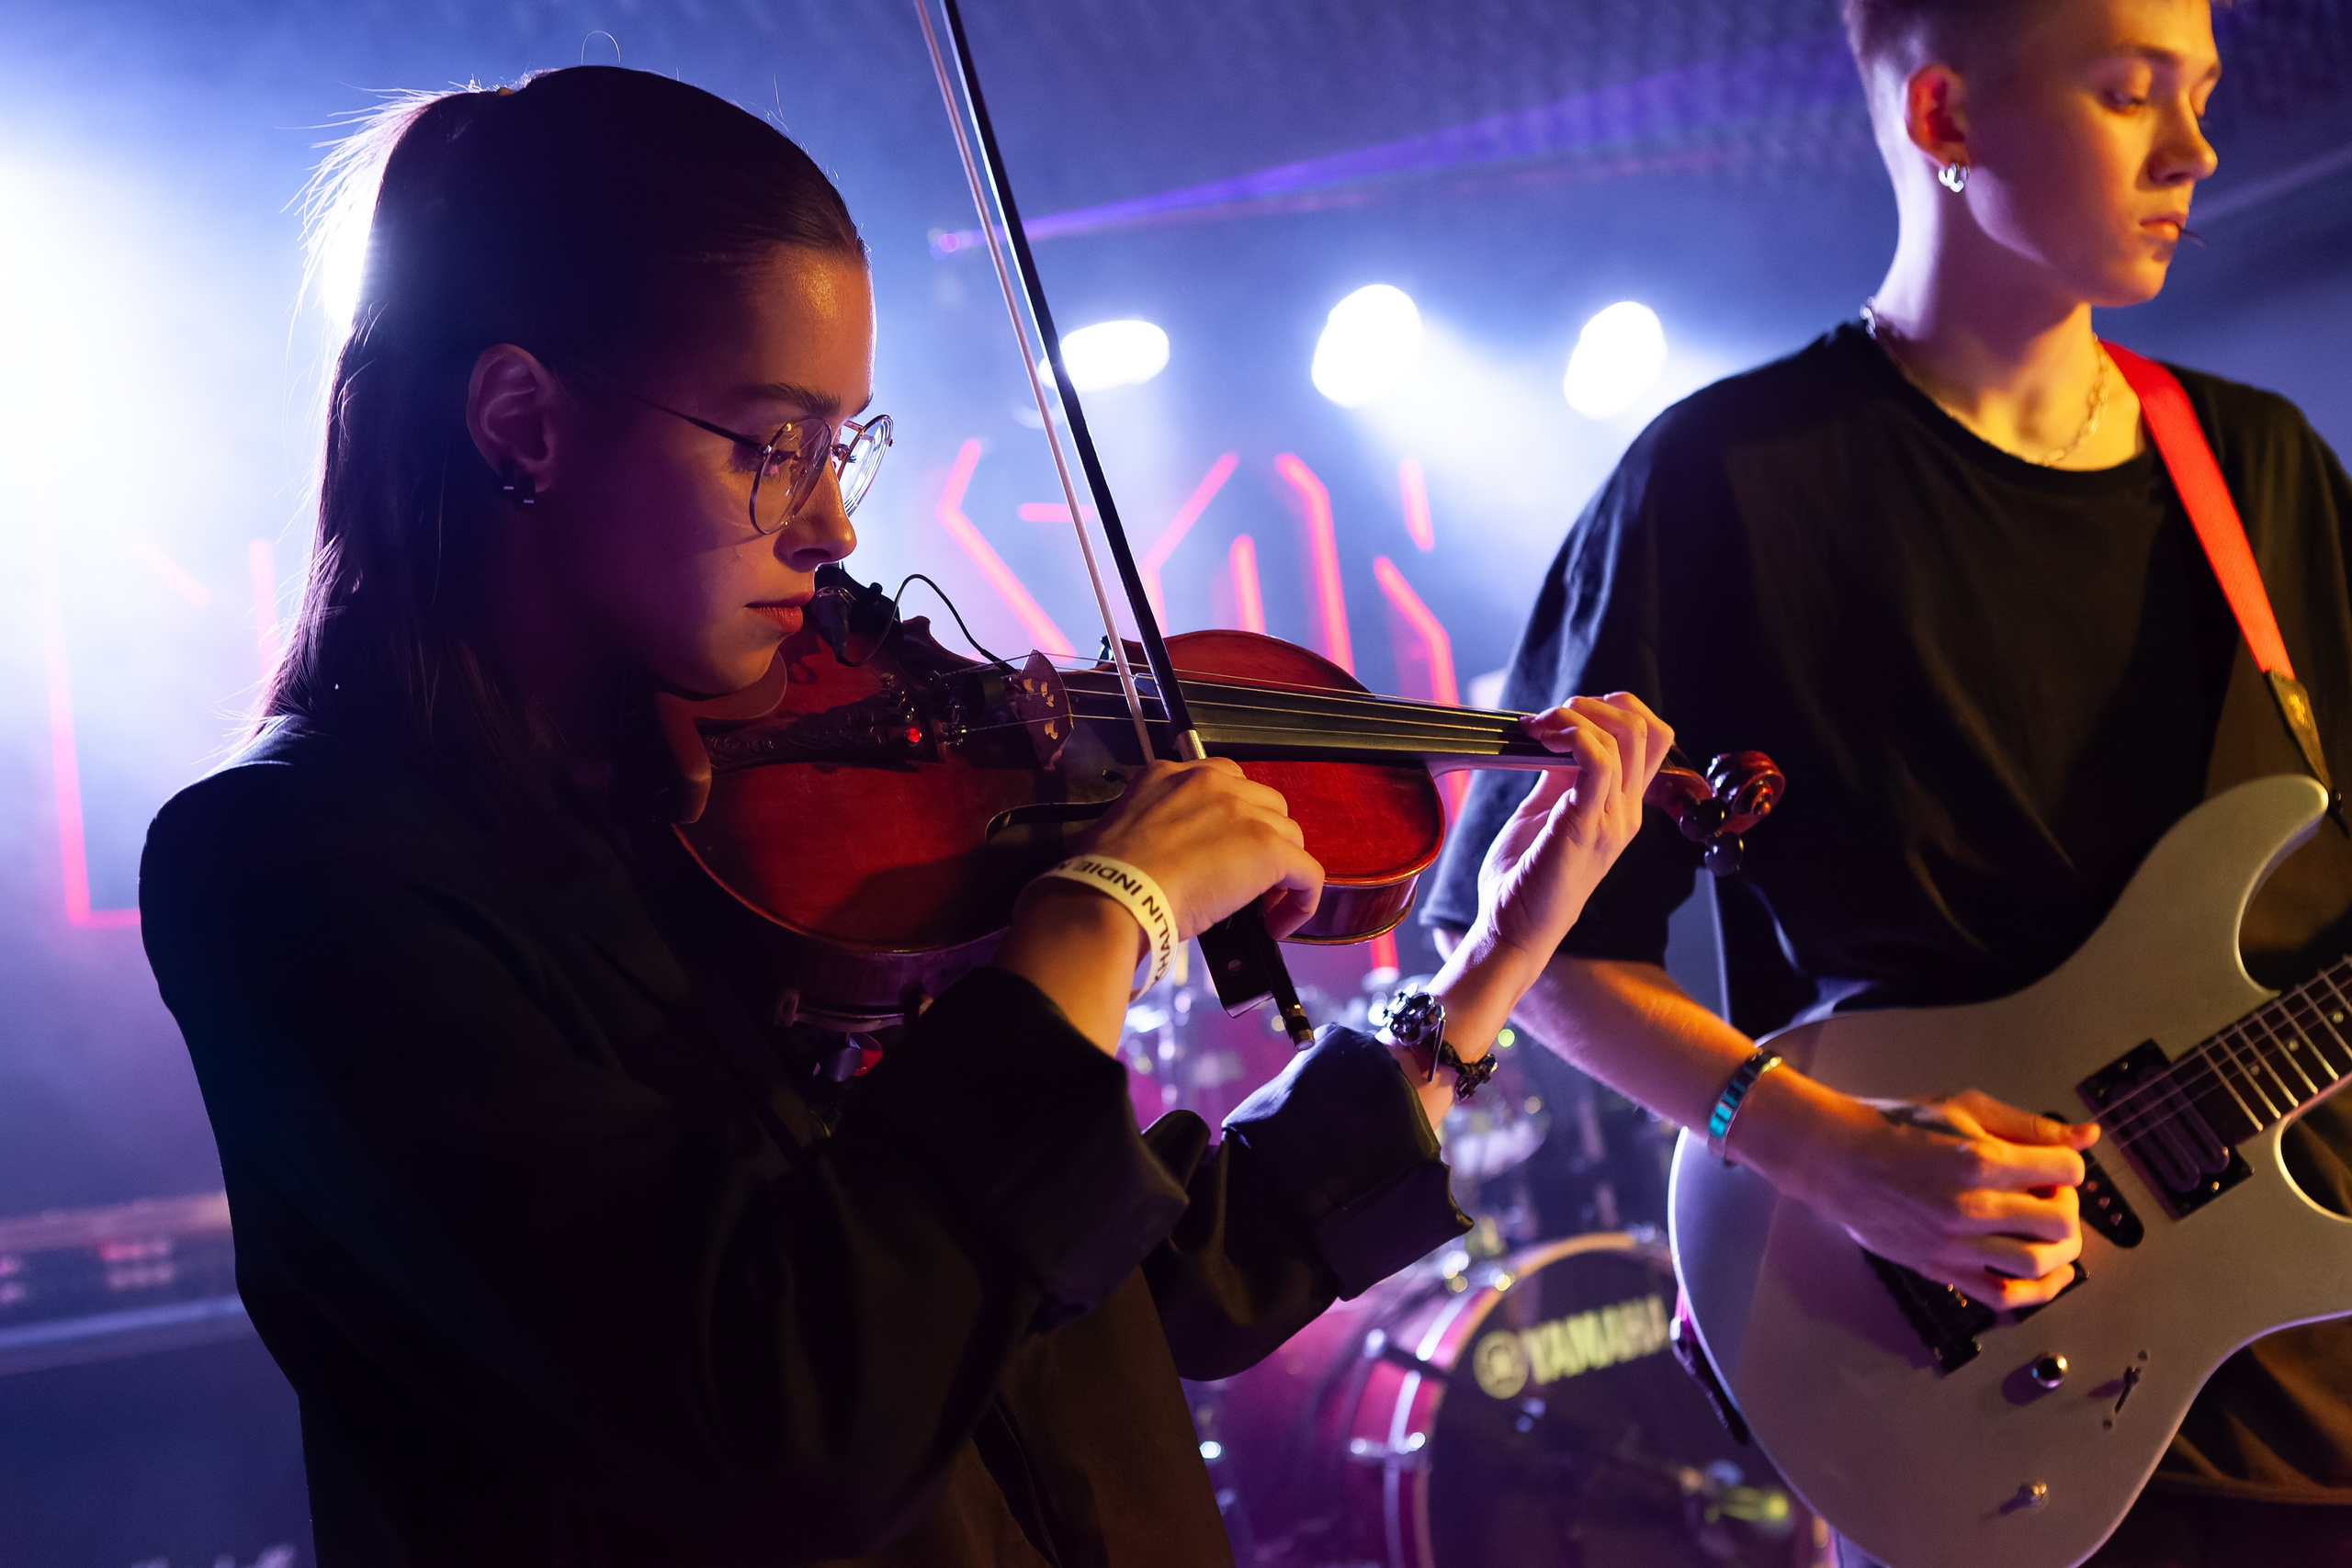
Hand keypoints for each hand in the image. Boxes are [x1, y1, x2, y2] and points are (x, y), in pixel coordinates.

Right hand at [1078, 758, 1324, 939]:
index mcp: (1170, 774)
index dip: (1232, 818)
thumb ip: (1152, 827)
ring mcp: (1244, 812)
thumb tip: (1162, 857)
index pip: (1223, 782)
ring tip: (1259, 906)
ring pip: (1288, 836)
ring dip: (1279, 869)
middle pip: (1264, 804)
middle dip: (1260, 838)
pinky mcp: (1268, 848)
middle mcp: (1213, 782)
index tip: (1222, 849)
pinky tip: (1281, 924)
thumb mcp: (1122, 827)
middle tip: (1242, 878)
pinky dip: (1302, 900)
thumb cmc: (1106, 874)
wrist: (1115, 893)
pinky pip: (1308, 872)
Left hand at [1471, 693, 1673, 963]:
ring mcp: (1612, 821)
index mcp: (1622, 808)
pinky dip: (1572, 736)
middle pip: (1647, 729)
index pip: (1651, 738)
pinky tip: (1542, 741)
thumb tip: (1556, 737)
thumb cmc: (1524, 880)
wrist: (1512, 932)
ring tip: (1537, 729)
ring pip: (1626, 737)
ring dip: (1575, 716)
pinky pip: (1597, 761)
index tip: (1562, 718)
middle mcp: (1627, 812)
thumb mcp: (1544, 813)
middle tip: (1547, 720)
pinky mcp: (1585, 827)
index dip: (1612, 710)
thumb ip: (1558, 776)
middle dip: (1594, 705)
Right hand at [1784, 1087, 2100, 1308]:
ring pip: (2039, 1263)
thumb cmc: (1898, 1128)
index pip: (2066, 1170)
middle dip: (2067, 1207)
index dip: (2069, 1166)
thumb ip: (2027, 1125)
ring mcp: (1956, 1243)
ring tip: (2047, 1234)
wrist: (1837, 1159)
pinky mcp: (1940, 1267)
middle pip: (2061, 1221)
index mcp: (1981, 1159)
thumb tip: (2088, 1135)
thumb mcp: (1962, 1108)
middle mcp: (1972, 1206)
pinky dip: (2034, 1291)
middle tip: (2049, 1197)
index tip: (2054, 1165)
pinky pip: (2001, 1295)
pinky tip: (2045, 1276)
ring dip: (2060, 1250)